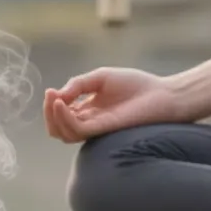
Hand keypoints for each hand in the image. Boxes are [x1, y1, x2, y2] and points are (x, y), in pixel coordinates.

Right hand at [43, 67, 183, 142]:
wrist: (162, 94)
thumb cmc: (136, 85)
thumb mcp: (100, 77)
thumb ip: (78, 84)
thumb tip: (57, 95)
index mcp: (88, 110)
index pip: (61, 115)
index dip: (51, 105)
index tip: (51, 91)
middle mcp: (90, 122)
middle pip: (58, 128)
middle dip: (48, 114)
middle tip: (50, 97)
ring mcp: (96, 128)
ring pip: (64, 133)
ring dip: (54, 118)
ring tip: (55, 101)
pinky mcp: (104, 130)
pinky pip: (78, 130)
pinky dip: (65, 119)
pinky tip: (63, 104)